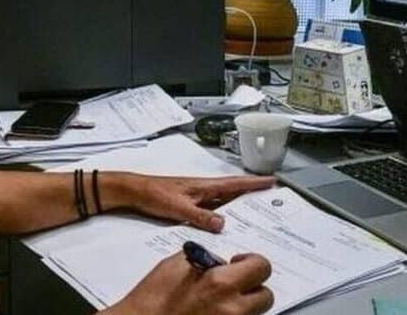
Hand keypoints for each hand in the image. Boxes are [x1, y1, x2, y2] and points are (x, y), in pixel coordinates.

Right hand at [103, 252, 273, 314]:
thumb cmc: (152, 299)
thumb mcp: (176, 265)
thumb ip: (205, 261)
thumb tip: (219, 263)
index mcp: (221, 283)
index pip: (261, 267)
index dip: (252, 262)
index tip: (240, 264)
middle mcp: (231, 309)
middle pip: (266, 296)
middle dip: (253, 288)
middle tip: (236, 285)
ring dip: (244, 306)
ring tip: (222, 302)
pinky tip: (212, 314)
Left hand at [106, 174, 274, 231]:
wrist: (134, 192)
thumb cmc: (154, 194)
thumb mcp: (178, 207)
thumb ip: (200, 216)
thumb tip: (223, 224)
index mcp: (204, 186)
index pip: (234, 184)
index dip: (253, 183)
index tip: (271, 181)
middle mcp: (203, 190)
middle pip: (233, 191)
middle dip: (252, 193)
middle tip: (270, 198)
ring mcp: (197, 197)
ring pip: (224, 199)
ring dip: (239, 203)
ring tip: (255, 211)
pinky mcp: (190, 204)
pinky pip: (213, 208)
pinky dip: (224, 212)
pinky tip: (226, 222)